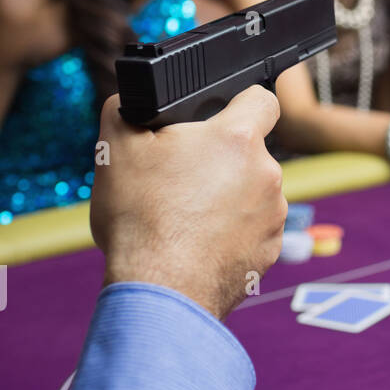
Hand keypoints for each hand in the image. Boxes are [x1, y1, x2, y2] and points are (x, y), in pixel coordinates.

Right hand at [90, 87, 287, 320]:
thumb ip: (126, 108)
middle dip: (220, 158)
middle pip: (248, 152)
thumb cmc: (141, 218)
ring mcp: (274, 215)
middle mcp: (267, 173)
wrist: (159, 290)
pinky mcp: (270, 250)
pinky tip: (199, 242)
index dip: (241, 101)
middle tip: (182, 176)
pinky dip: (232, 232)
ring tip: (186, 216)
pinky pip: (252, 229)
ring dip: (228, 197)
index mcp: (237, 139)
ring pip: (251, 192)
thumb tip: (133, 99)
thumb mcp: (116, 147)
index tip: (221, 115)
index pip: (262, 99)